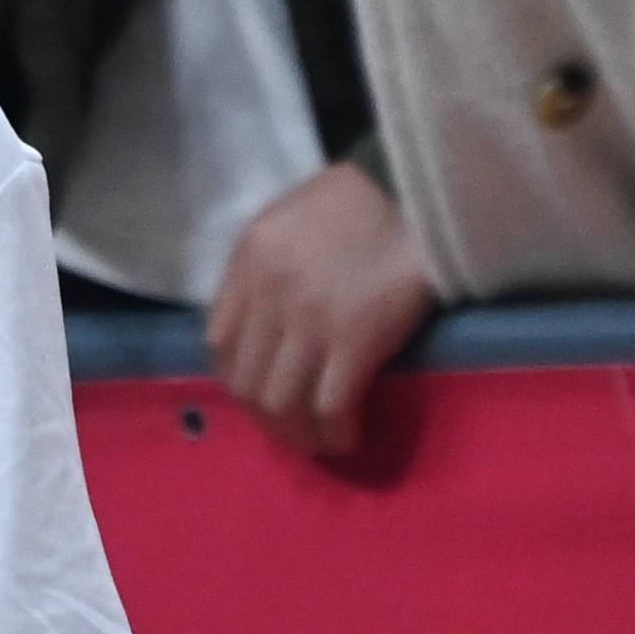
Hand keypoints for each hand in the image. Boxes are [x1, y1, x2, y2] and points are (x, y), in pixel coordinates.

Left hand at [203, 160, 437, 459]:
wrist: (415, 192)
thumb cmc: (356, 205)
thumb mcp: (285, 222)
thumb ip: (261, 271)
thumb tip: (258, 331)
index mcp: (250, 259)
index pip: (219, 343)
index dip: (237, 380)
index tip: (260, 393)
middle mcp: (271, 293)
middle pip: (247, 383)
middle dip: (267, 419)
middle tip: (293, 429)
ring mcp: (310, 320)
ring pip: (283, 404)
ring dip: (300, 435)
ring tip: (322, 440)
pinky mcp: (355, 340)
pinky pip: (331, 407)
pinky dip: (337, 432)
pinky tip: (350, 435)